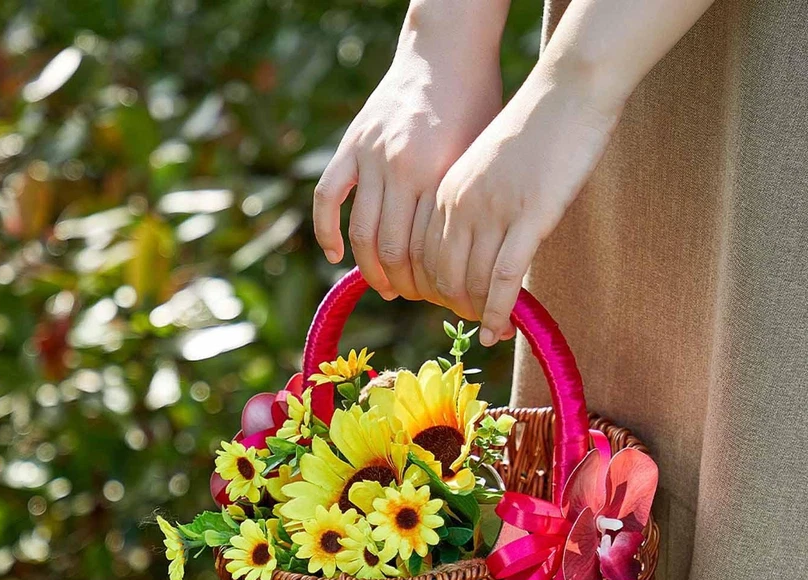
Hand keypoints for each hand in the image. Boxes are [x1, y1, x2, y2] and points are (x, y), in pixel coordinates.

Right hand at [312, 13, 503, 300]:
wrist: (447, 53)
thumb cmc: (477, 110)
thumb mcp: (480, 162)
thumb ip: (462, 209)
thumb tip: (462, 266)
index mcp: (438, 177)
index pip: (426, 253)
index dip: (430, 284)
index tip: (437, 299)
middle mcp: (401, 169)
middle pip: (392, 250)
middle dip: (401, 284)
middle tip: (410, 297)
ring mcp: (371, 157)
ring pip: (361, 232)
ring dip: (369, 268)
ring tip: (383, 286)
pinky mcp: (351, 145)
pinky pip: (328, 196)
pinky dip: (327, 231)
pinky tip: (336, 255)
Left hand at [422, 62, 619, 343]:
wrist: (567, 93)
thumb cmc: (533, 132)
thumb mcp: (486, 171)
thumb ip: (473, 208)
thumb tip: (476, 252)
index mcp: (443, 192)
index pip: (423, 258)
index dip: (434, 291)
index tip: (452, 306)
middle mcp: (459, 205)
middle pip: (443, 277)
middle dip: (456, 307)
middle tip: (475, 323)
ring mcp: (492, 213)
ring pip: (472, 282)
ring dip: (480, 314)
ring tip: (493, 330)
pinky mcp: (528, 218)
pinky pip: (505, 279)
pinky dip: (499, 311)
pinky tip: (499, 329)